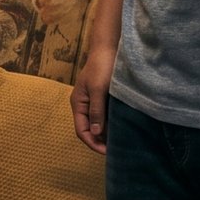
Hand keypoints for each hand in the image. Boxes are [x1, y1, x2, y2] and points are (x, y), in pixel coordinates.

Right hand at [72, 40, 116, 154]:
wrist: (109, 47)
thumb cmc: (102, 67)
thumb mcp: (98, 90)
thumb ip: (96, 111)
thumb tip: (96, 133)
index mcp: (78, 103)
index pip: (82, 131)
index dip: (93, 144)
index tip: (108, 152)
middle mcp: (83, 104)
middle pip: (89, 129)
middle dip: (100, 140)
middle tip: (117, 149)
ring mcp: (92, 101)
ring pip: (97, 123)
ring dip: (106, 132)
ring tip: (120, 140)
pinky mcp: (102, 97)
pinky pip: (104, 115)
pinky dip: (111, 123)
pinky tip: (122, 126)